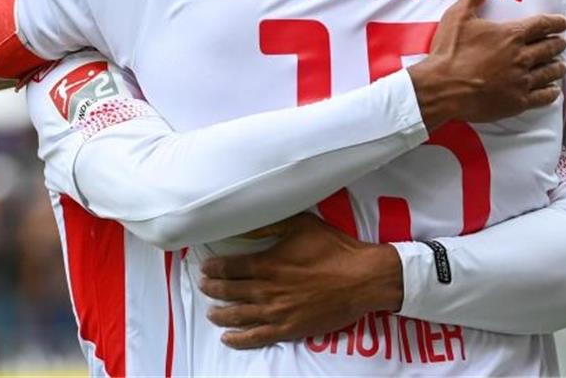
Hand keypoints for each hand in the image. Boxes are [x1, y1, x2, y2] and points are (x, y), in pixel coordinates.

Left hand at [199, 213, 401, 349]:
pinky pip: (257, 337)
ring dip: (221, 314)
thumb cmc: (334, 249)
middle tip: (203, 286)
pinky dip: (239, 339)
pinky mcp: (289, 329)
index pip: (230, 267)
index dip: (214, 268)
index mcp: (268, 264)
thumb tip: (245, 226)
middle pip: (230, 291)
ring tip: (211, 312)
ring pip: (238, 315)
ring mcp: (277, 312)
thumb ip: (270, 225)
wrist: (362, 278)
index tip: (205, 268)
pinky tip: (228, 338)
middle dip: (212, 289)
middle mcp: (267, 289)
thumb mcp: (301, 225)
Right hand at [408, 0, 565, 125]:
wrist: (440, 88)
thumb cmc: (449, 51)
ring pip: (549, 72)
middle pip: (549, 47)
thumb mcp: (459, 15)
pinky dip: (551, 92)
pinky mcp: (517, 102)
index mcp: (511, 34)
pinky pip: (542, 97)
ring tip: (561, 65)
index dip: (556, 21)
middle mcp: (521, 57)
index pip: (542, 24)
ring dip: (557, 66)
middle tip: (561, 42)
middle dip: (558, 43)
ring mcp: (521, 81)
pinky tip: (554, 91)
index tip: (564, 22)